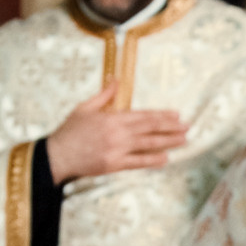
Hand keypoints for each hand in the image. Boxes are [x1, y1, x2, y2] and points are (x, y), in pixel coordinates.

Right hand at [44, 82, 188, 181]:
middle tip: (188, 126)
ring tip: (184, 140)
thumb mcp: (84, 108)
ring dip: (168, 142)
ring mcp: (117, 150)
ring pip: (148, 145)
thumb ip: (104, 95)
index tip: (176, 115)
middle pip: (150, 129)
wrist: (57, 155)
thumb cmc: (69, 131)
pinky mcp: (114, 165)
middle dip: (171, 128)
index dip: (161, 116)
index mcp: (112, 117)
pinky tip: (166, 158)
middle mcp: (117, 133)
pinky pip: (138, 162)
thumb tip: (116, 80)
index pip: (143, 116)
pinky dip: (153, 160)